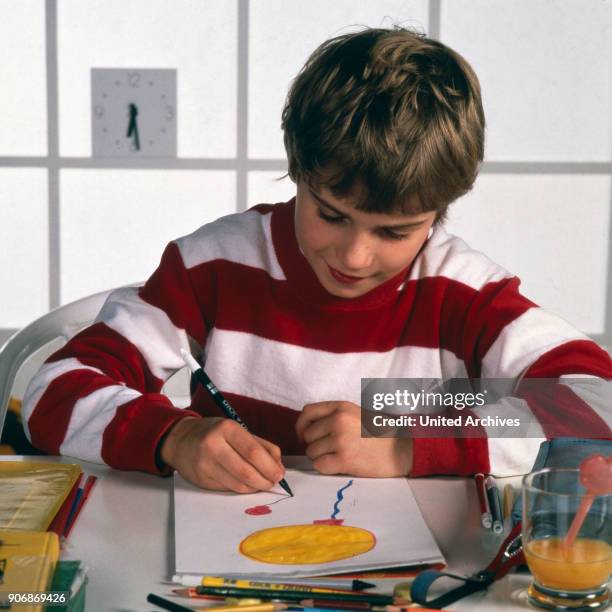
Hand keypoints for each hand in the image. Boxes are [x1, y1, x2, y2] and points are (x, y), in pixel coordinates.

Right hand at [160, 417, 284, 492]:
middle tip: (273, 482)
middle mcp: (214, 446)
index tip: (279, 474)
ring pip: (238, 483)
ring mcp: (205, 464)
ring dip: (255, 487)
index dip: (270, 466)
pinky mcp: (201, 480)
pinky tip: (248, 485)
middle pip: (246, 470)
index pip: (253, 452)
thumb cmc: (216, 434)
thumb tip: (279, 467)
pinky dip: (243, 489)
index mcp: (227, 429)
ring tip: (263, 484)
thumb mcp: (238, 431)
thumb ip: (262, 446)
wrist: (181, 440)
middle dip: (265, 480)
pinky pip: (228, 488)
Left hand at [296, 401, 411, 476]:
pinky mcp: (344, 459)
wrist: (402, 449)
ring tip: (338, 457)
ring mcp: (341, 440)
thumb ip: (333, 416)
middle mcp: (339, 420)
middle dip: (313, 445)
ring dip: (320, 457)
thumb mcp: (355, 413)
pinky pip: (319, 465)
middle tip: (328, 450)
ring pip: (311, 452)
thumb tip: (306, 428)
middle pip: (307, 435)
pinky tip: (339, 465)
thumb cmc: (378, 434)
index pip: (307, 412)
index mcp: (341, 407)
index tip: (304, 436)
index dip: (301, 426)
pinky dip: (325, 468)